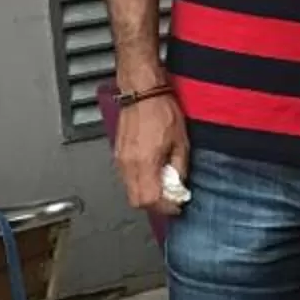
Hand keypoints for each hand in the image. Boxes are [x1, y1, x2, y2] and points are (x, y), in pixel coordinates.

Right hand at [114, 91, 187, 214]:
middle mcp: (128, 163)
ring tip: (163, 184)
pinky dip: (139, 182)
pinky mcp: (118, 152)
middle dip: (155, 205)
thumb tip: (179, 185)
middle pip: (136, 201)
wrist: (142, 91)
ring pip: (130, 190)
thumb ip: (179, 168)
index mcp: (144, 162)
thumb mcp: (181, 143)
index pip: (150, 200)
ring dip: (146, 194)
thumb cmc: (161, 110)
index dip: (165, 207)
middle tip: (170, 199)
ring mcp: (120, 158)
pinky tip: (152, 173)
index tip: (176, 205)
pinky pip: (126, 178)